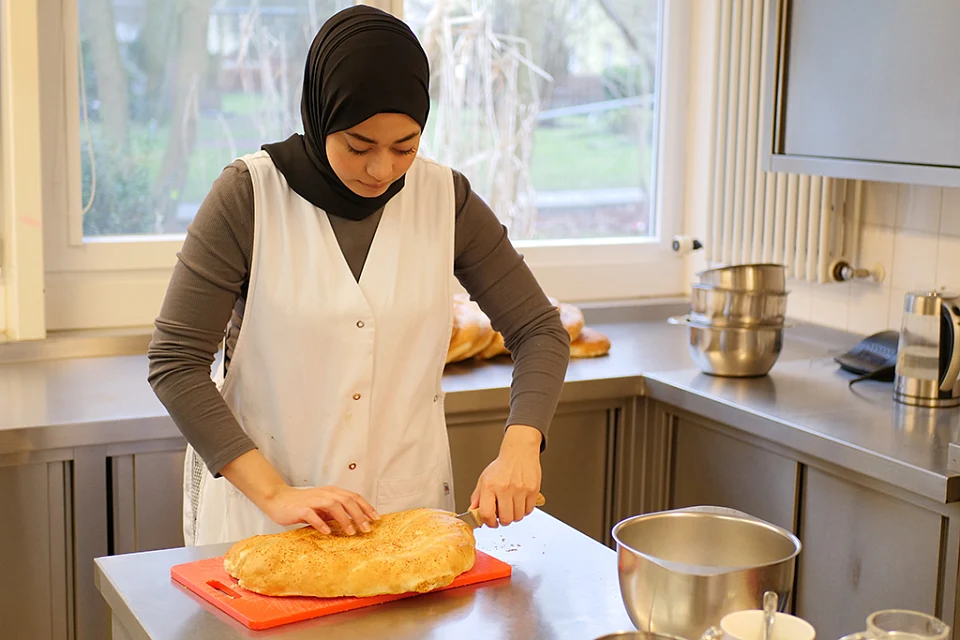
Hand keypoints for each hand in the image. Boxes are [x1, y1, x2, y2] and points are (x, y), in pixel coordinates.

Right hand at [263, 485, 379, 535]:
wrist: (278, 500)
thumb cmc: (303, 504)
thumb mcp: (323, 506)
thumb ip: (337, 511)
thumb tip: (356, 521)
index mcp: (332, 492)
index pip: (354, 496)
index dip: (366, 507)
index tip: (376, 518)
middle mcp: (325, 493)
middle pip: (347, 500)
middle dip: (359, 514)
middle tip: (367, 528)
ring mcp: (313, 500)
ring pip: (333, 505)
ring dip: (344, 519)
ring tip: (351, 531)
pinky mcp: (301, 509)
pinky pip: (312, 515)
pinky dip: (321, 523)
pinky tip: (327, 532)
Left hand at [469, 424, 542, 527]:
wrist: (519, 452)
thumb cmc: (502, 466)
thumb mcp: (484, 479)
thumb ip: (477, 498)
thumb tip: (472, 513)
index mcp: (489, 486)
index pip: (486, 513)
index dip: (488, 522)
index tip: (491, 522)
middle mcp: (504, 488)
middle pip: (505, 519)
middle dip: (503, 521)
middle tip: (502, 514)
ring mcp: (520, 489)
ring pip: (518, 517)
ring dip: (514, 516)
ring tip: (511, 506)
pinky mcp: (533, 490)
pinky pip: (528, 511)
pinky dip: (524, 510)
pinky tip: (520, 502)